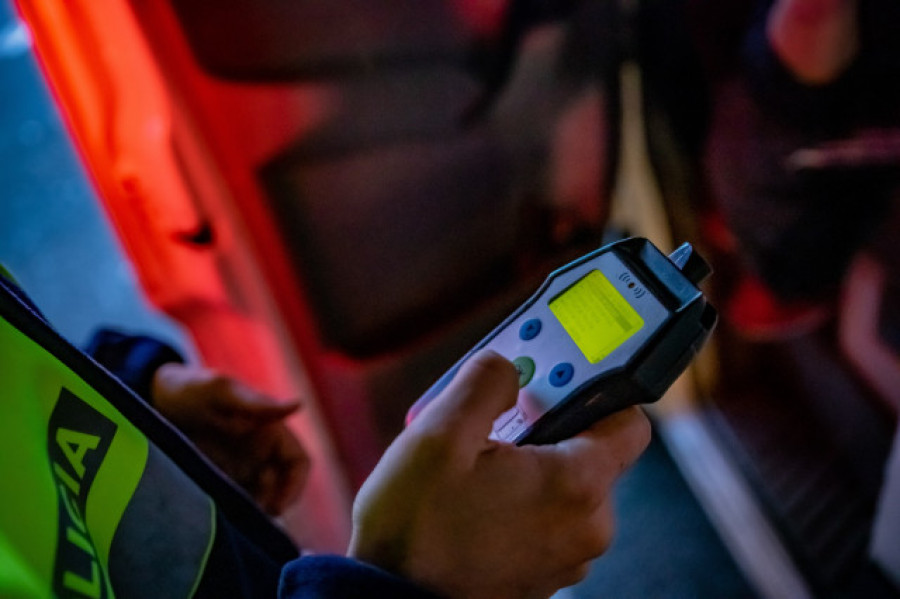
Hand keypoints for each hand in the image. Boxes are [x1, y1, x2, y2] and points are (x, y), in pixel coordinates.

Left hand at [151, 363, 309, 515]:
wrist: (152, 400)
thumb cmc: (190, 388)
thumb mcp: (220, 392)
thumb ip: (256, 404)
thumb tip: (298, 404)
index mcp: (270, 432)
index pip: (298, 463)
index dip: (295, 486)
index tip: (278, 507)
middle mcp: (259, 453)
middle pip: (281, 488)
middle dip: (272, 506)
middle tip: (249, 518)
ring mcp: (238, 469)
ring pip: (259, 499)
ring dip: (251, 513)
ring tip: (230, 520)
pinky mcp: (217, 481)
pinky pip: (232, 503)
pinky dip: (230, 514)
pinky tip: (214, 518)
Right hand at [348, 351, 649, 598]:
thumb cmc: (414, 526)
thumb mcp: (440, 431)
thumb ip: (487, 380)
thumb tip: (510, 366)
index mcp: (576, 486)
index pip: (629, 421)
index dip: (595, 393)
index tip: (553, 385)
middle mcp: (586, 528)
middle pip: (591, 452)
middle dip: (547, 428)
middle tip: (494, 423)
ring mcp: (566, 558)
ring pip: (565, 486)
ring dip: (529, 464)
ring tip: (474, 464)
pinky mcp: (542, 576)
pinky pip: (546, 519)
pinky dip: (521, 499)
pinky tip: (474, 497)